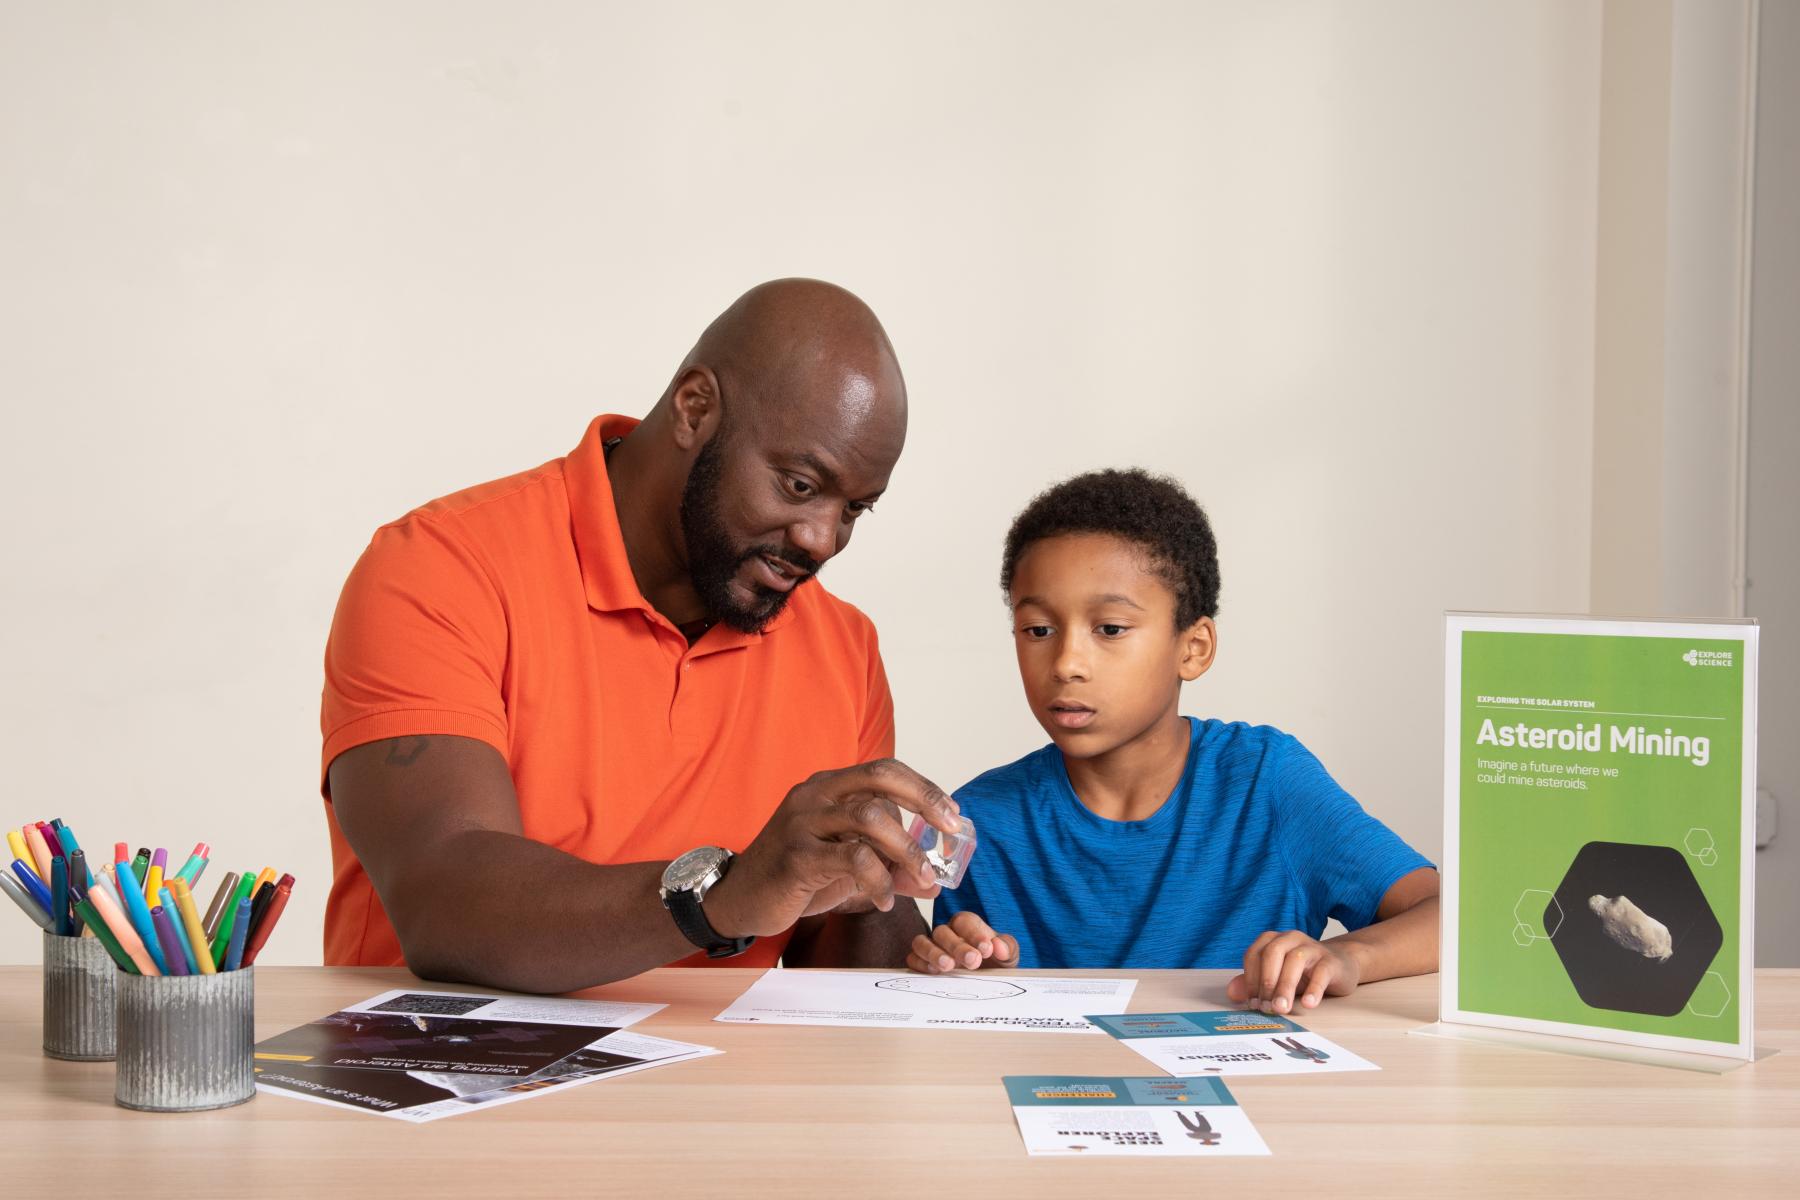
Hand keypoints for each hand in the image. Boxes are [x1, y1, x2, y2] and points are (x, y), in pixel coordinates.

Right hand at [705, 759, 961, 938]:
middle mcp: (814, 794)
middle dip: (924, 801)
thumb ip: (889, 868)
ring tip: (922, 878)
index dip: (922, 788)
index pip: (883, 770)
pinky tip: (883, 900)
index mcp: (827, 787)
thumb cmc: (794, 877)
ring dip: (906, 850)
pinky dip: (879, 881)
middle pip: (880, 778)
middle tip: (951, 830)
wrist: (738, 900)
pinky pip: (852, 859)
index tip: (952, 815)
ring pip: (870, 817)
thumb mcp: (847, 868)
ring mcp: (802, 822)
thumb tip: (935, 880)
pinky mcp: (797, 855)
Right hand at [906, 911, 1019, 973]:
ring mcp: (932, 948)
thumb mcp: (1008, 957)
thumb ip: (1007, 948)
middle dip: (957, 946)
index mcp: (967, 926)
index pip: (964, 921)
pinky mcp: (922, 963)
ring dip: (933, 953)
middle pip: (942, 931)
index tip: (987, 948)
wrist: (988, 984)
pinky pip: (913, 959)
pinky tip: (934, 973)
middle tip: (973, 961)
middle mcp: (947, 934)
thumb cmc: (996, 965)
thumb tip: (998, 946)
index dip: (974, 933)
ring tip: (948, 966)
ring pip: (922, 942)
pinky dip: (920, 964)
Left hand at [1225, 930, 1363, 1014]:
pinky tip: (1309, 1004)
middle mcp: (1290, 938)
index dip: (1250, 978)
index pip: (1254, 954)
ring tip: (1282, 1008)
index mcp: (1273, 940)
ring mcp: (1312, 947)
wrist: (1340, 965)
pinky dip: (1314, 988)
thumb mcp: (1276, 977)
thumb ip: (1254, 983)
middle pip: (1272, 954)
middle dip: (1266, 981)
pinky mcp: (1331, 960)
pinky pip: (1321, 972)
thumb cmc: (1303, 972)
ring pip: (1295, 960)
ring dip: (1285, 986)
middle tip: (1266, 1007)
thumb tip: (1232, 993)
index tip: (1252, 1002)